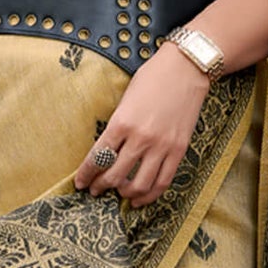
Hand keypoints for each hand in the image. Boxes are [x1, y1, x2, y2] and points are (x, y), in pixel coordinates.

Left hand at [73, 45, 211, 208]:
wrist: (186, 68)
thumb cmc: (153, 78)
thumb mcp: (125, 99)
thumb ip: (117, 126)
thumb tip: (107, 152)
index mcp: (121, 122)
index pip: (97, 157)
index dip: (86, 174)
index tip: (80, 182)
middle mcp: (140, 138)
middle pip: (114, 175)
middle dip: (101, 186)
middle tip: (95, 190)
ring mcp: (161, 146)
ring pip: (139, 185)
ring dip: (124, 194)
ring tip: (119, 194)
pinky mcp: (179, 150)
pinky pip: (163, 182)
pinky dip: (150, 195)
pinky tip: (140, 198)